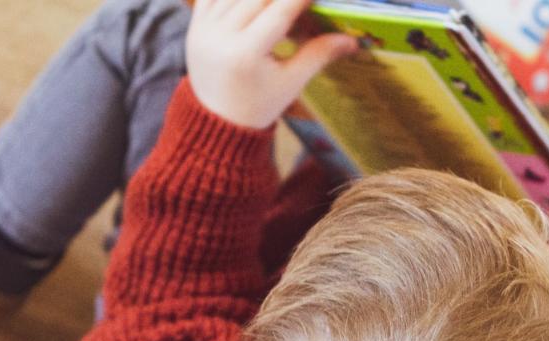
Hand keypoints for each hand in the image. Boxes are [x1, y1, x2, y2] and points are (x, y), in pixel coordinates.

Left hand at [187, 0, 357, 128]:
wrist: (214, 121)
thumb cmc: (258, 105)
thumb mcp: (291, 83)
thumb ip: (319, 54)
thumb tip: (354, 39)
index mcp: (246, 54)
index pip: (280, 10)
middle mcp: (220, 37)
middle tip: (300, 2)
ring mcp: (203, 29)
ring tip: (281, 5)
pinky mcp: (194, 24)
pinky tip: (255, 3)